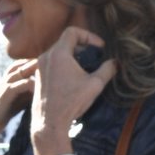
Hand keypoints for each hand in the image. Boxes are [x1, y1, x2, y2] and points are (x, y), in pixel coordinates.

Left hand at [30, 27, 114, 154]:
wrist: (50, 122)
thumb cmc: (71, 102)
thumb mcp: (95, 85)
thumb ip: (107, 70)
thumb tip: (116, 63)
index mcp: (58, 54)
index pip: (72, 31)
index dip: (88, 35)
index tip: (98, 48)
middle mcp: (46, 57)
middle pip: (65, 41)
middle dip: (82, 46)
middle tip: (94, 56)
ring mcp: (40, 68)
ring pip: (57, 53)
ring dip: (73, 56)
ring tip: (85, 68)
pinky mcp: (38, 78)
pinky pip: (51, 64)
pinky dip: (63, 65)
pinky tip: (73, 79)